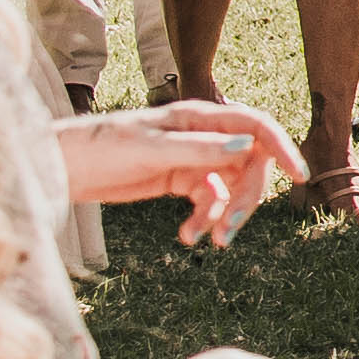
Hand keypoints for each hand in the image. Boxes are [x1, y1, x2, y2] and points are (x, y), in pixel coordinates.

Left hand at [61, 104, 307, 248]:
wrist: (61, 168)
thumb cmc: (100, 148)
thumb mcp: (150, 149)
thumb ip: (200, 149)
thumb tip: (249, 148)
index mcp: (199, 118)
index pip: (256, 127)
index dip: (280, 149)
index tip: (297, 176)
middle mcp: (201, 136)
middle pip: (248, 165)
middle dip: (245, 199)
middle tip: (230, 231)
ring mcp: (191, 160)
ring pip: (228, 187)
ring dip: (224, 215)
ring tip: (208, 240)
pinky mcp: (177, 181)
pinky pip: (206, 202)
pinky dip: (202, 220)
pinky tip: (186, 237)